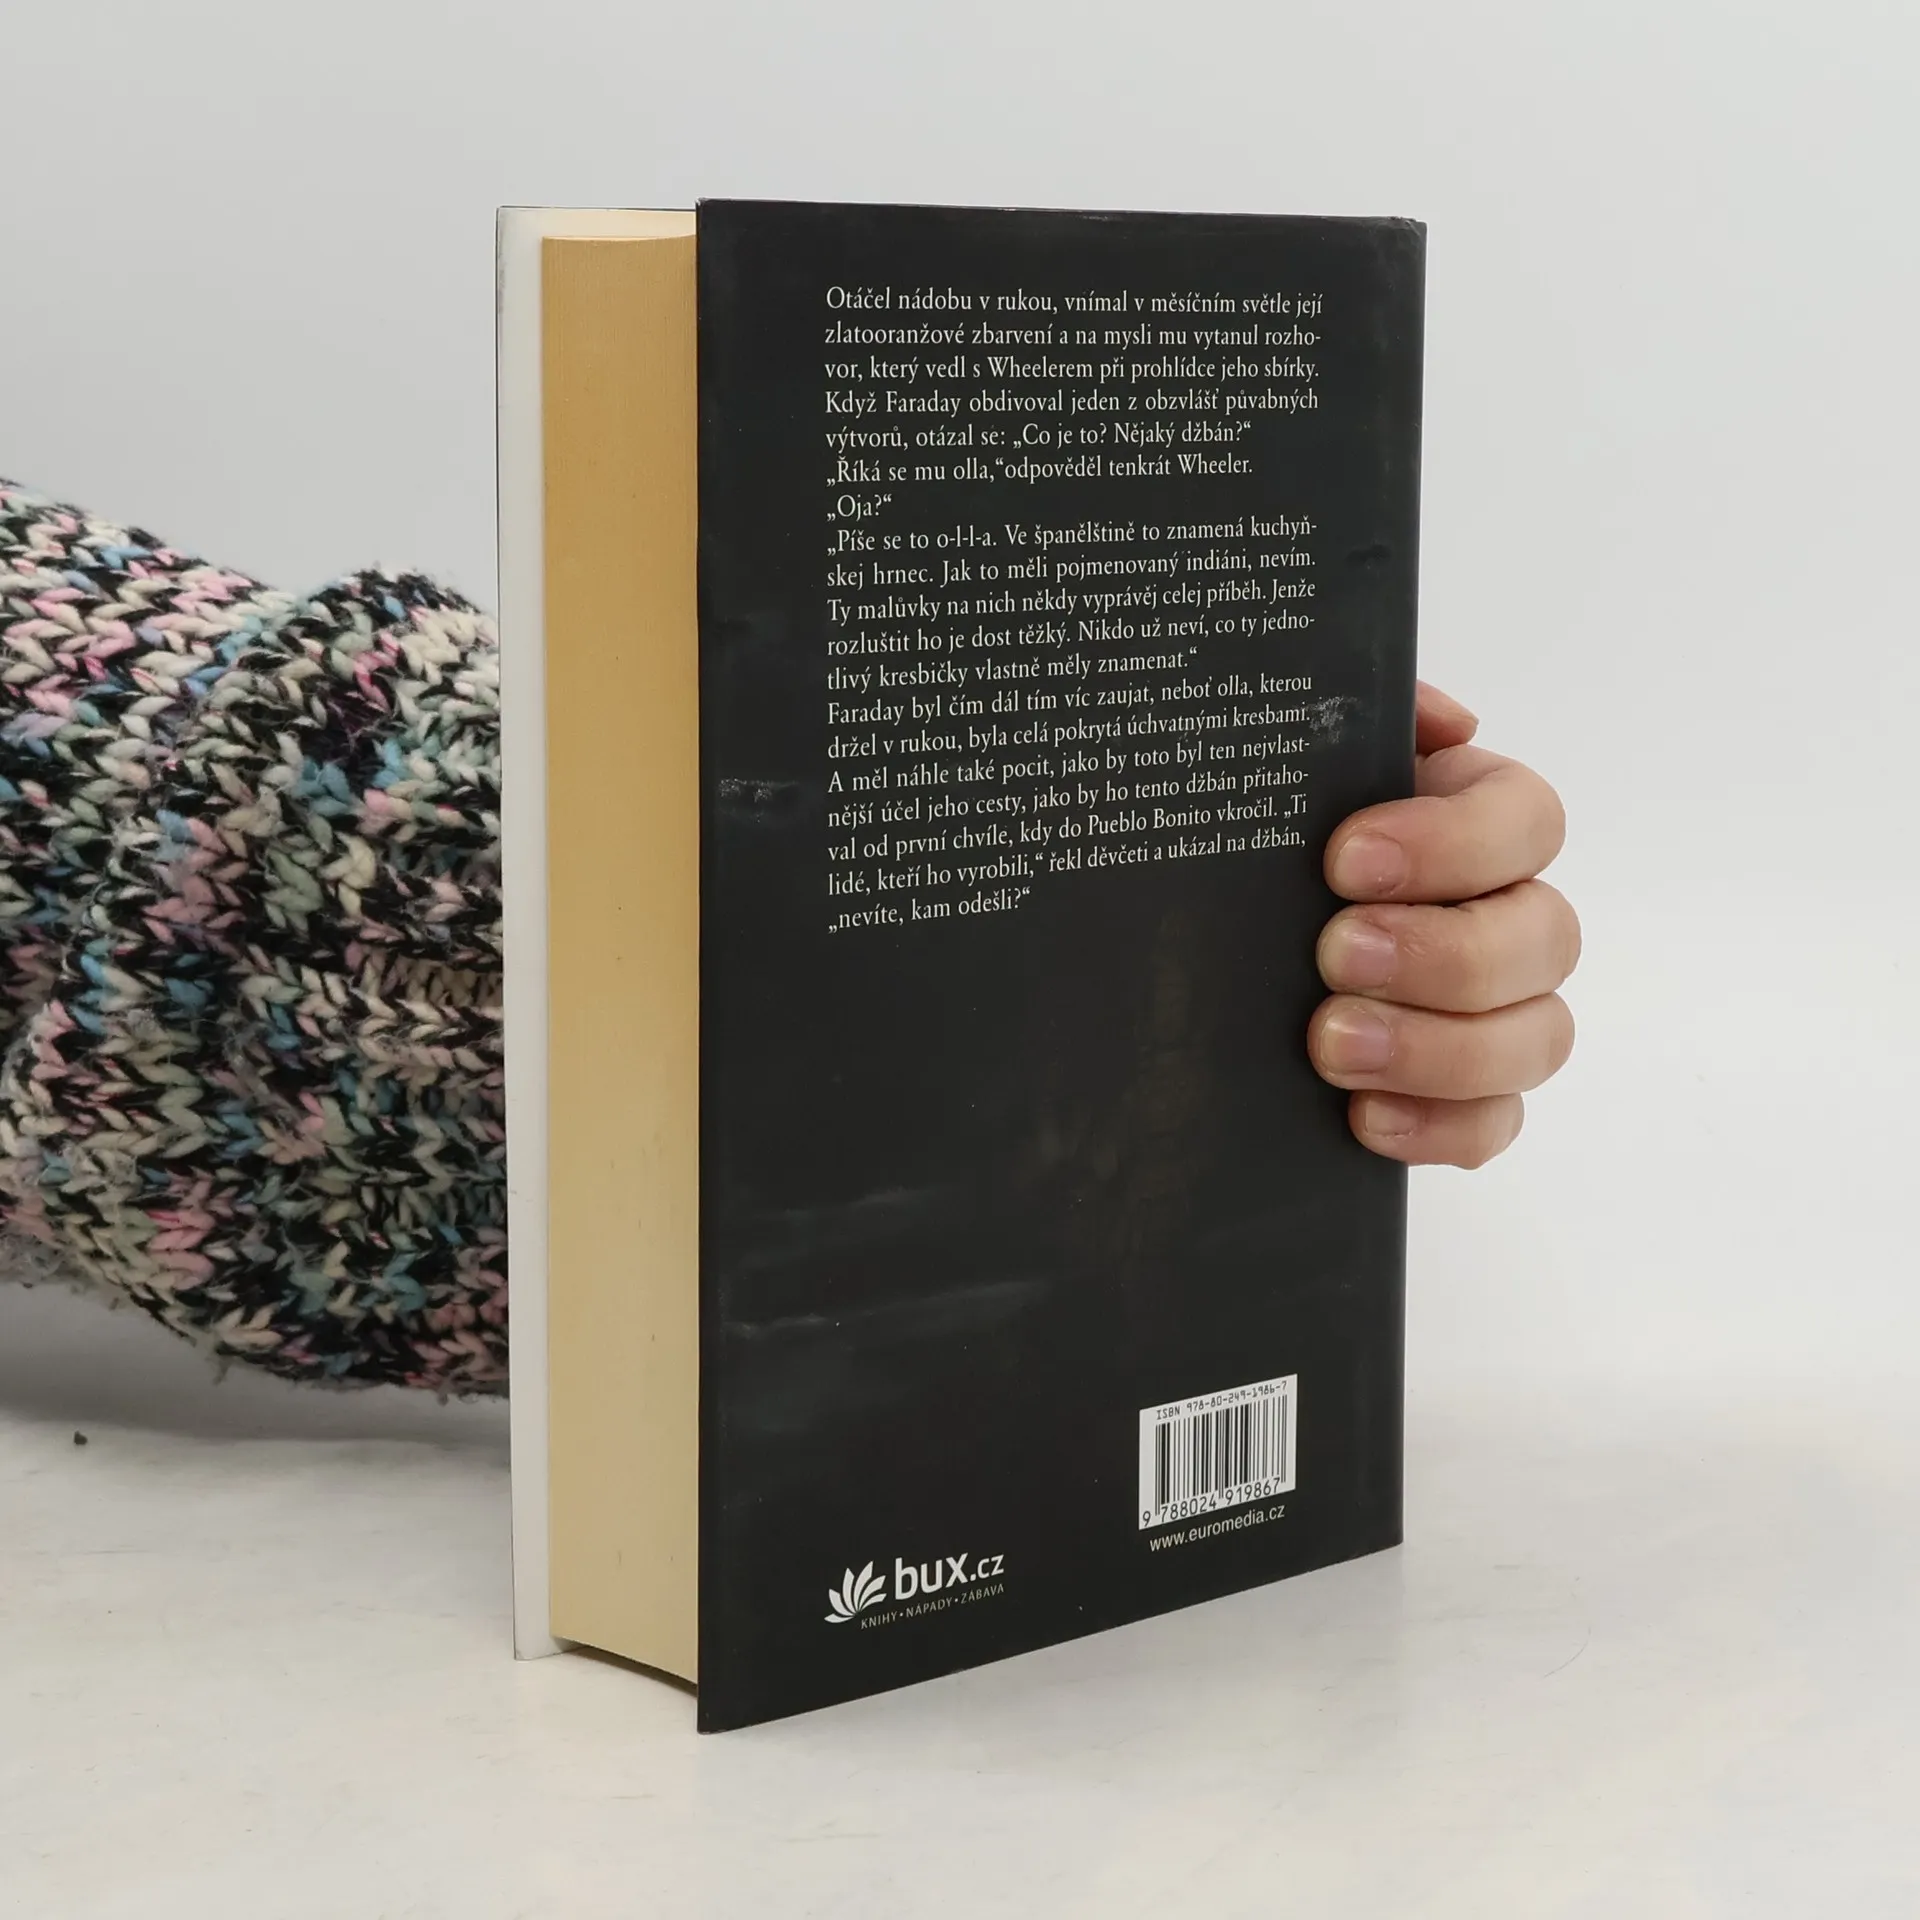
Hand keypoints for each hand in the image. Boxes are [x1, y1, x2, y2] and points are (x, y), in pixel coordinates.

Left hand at [1309, 683, 1577, 1167]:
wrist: (1203, 946)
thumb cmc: (1266, 836)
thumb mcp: (1288, 762)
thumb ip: (1348, 717)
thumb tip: (1443, 723)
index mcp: (1475, 821)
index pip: (1526, 822)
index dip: (1452, 844)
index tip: (1345, 860)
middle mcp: (1506, 914)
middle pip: (1545, 938)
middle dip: (1441, 954)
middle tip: (1335, 956)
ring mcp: (1498, 1013)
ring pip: (1538, 1037)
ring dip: (1440, 1048)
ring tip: (1330, 1046)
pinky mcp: (1462, 1095)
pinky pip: (1495, 1123)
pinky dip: (1441, 1127)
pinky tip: (1364, 1118)